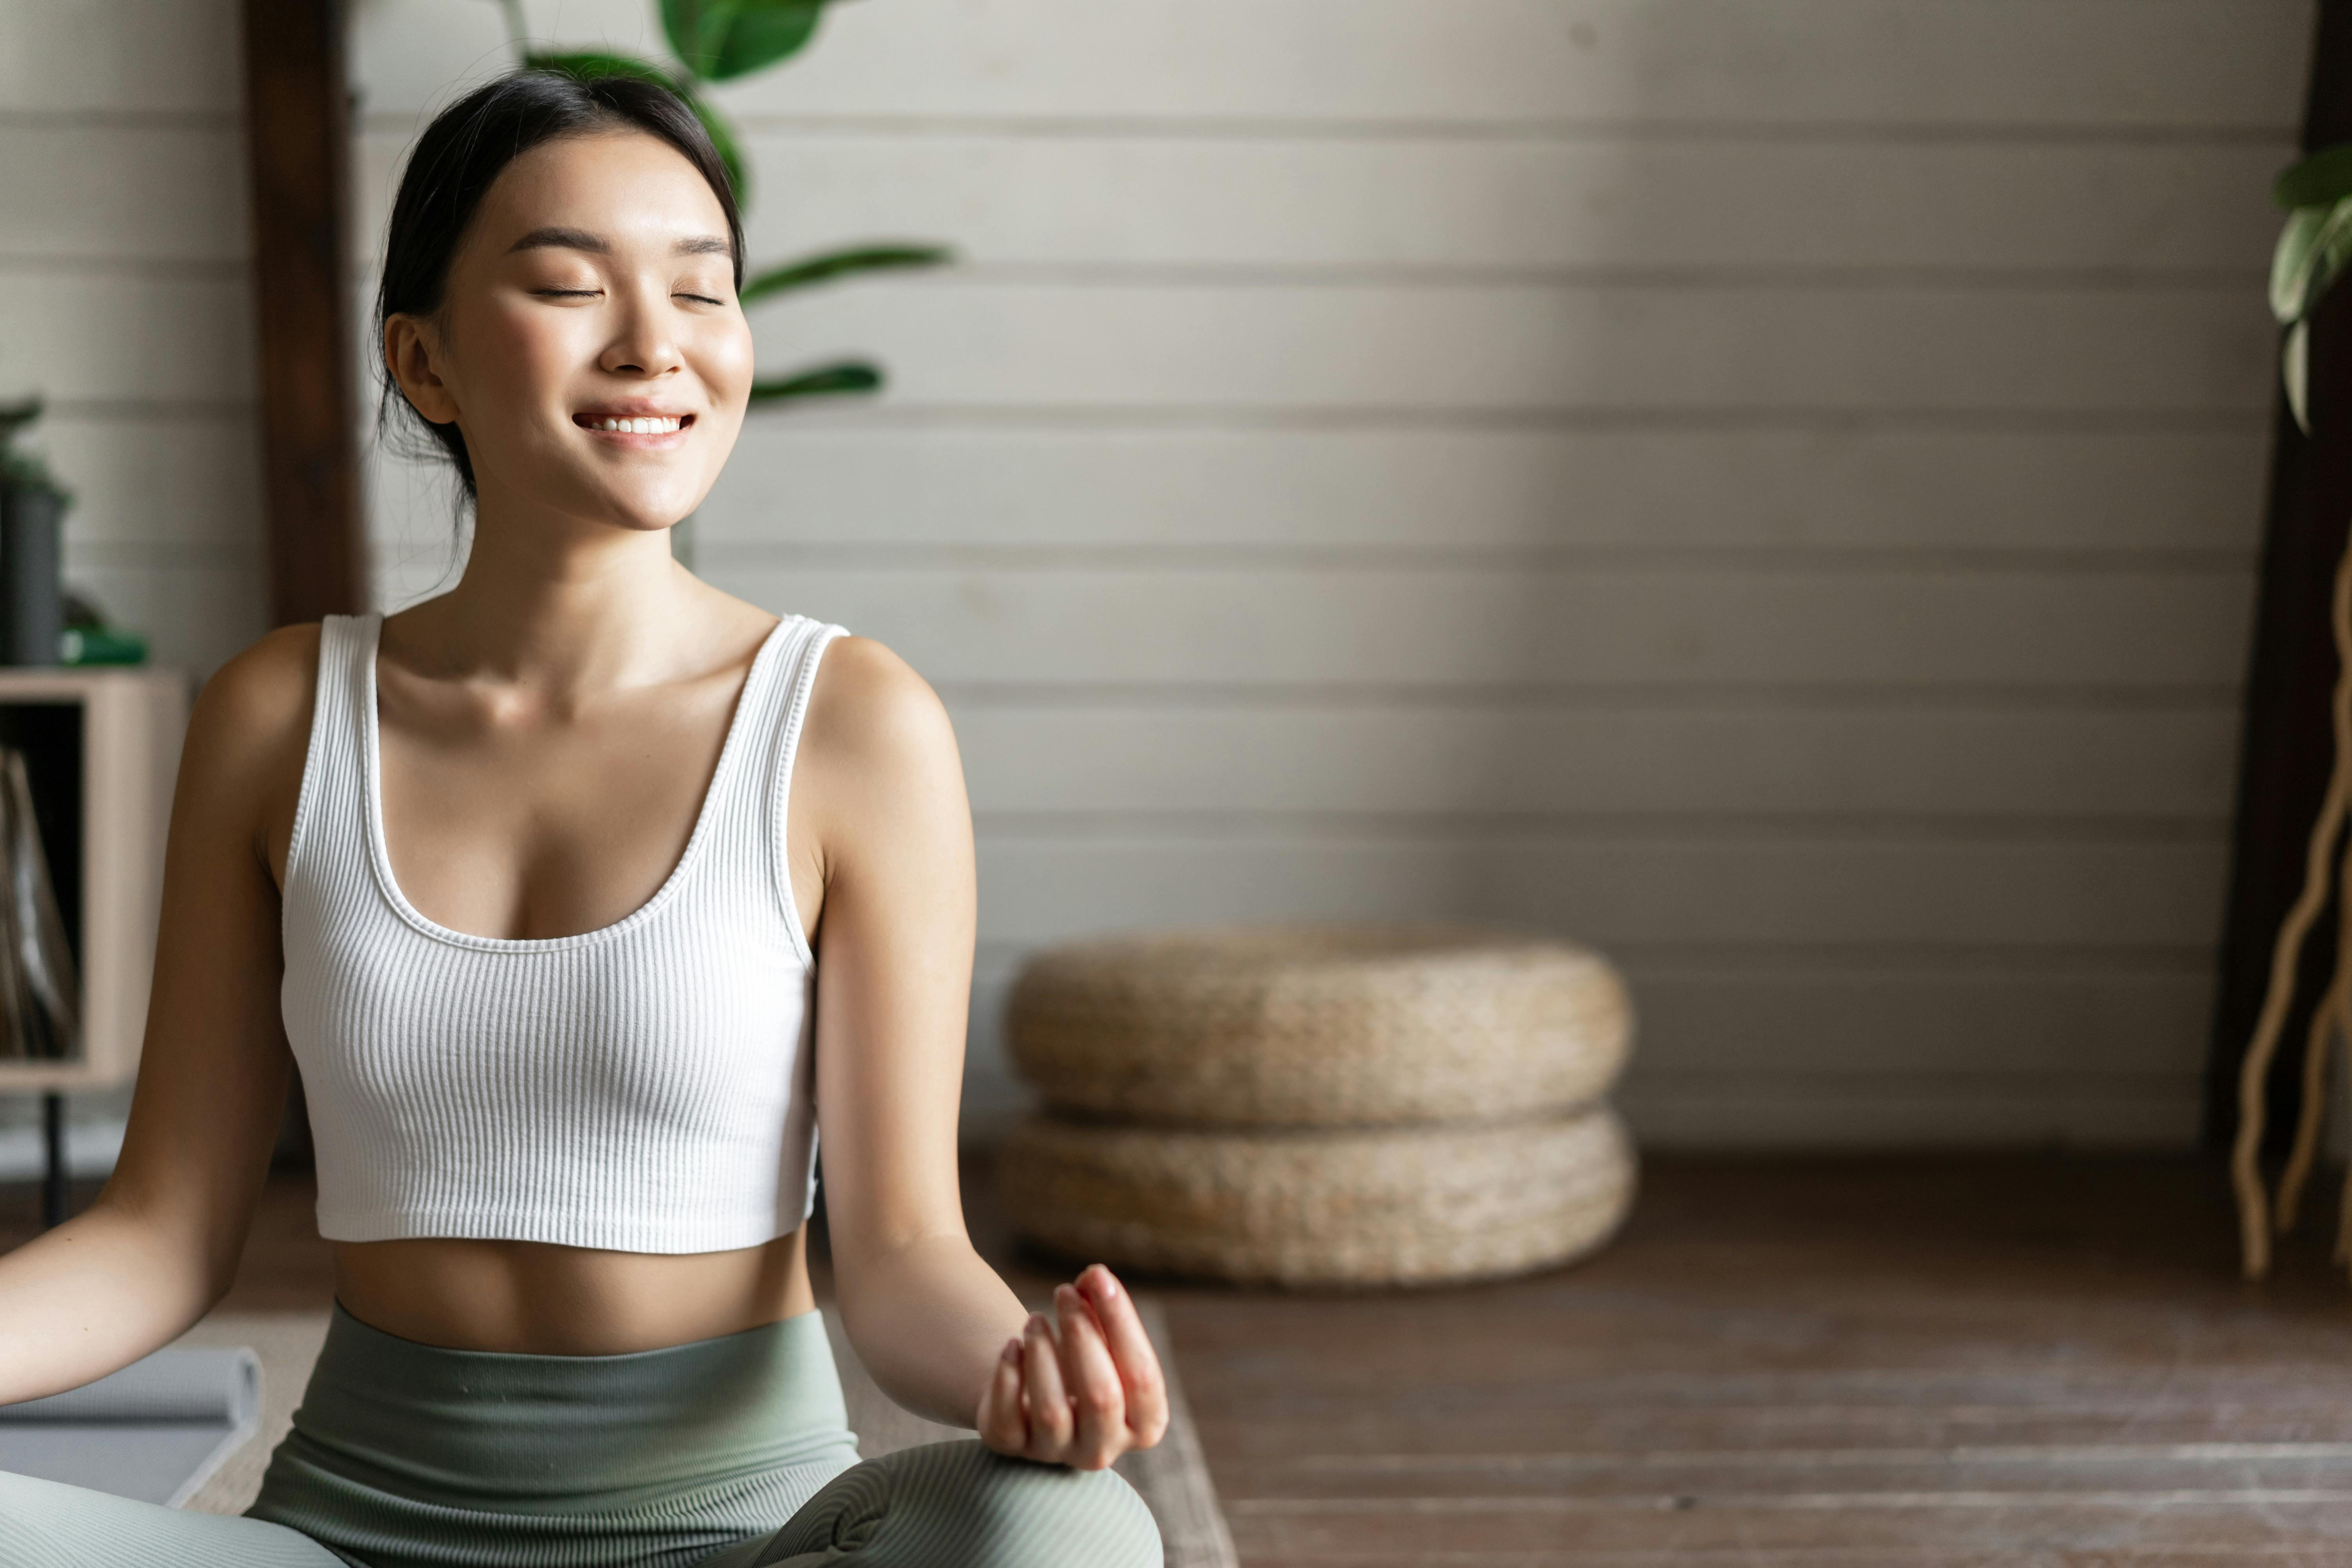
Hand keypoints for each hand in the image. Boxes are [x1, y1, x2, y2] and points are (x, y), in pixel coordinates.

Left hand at [974, 1263, 1169, 1468]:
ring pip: (1052, 1411)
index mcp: (1144, 1423)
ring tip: (1034, 1319)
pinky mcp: (1011, 1448)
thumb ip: (1103, 1305)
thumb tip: (1095, 1276)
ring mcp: (1055, 1454)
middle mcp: (1103, 1449)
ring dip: (1042, 1353)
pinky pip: (1008, 1419)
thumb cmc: (1081, 1355)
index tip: (1098, 1274)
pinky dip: (1007, 1376)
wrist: (1033, 1389)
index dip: (1122, 1322)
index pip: (1143, 1377)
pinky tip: (1010, 1345)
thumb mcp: (1100, 1333)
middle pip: (1101, 1397)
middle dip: (1081, 1335)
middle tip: (1062, 1291)